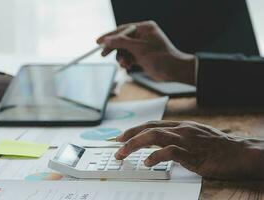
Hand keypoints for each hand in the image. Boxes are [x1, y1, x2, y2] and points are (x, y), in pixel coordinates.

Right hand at [97, 21, 195, 84]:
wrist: (173, 71)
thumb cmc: (160, 56)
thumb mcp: (138, 48)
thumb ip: (121, 43)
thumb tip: (106, 40)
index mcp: (144, 28)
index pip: (122, 30)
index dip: (110, 36)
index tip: (99, 42)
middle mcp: (143, 35)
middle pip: (122, 40)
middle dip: (115, 49)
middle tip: (103, 55)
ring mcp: (143, 46)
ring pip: (124, 50)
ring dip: (121, 58)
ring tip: (124, 64)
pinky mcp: (142, 56)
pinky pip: (129, 57)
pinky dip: (126, 62)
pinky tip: (127, 67)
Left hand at [115, 121, 263, 180]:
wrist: (240, 153)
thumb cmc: (218, 147)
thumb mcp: (195, 138)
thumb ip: (178, 139)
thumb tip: (160, 146)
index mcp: (180, 126)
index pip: (151, 125)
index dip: (134, 130)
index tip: (121, 136)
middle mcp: (180, 130)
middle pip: (148, 128)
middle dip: (128, 136)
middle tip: (115, 144)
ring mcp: (186, 140)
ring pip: (153, 136)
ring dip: (134, 145)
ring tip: (122, 154)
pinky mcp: (192, 153)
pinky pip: (169, 152)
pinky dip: (155, 157)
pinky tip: (147, 163)